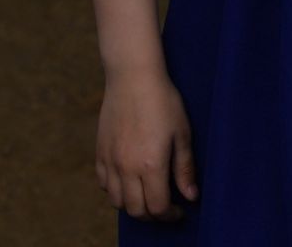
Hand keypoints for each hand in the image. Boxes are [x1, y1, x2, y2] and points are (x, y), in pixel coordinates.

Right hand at [96, 64, 198, 221]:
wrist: (133, 77)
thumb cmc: (163, 101)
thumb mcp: (182, 133)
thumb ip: (185, 168)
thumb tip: (191, 196)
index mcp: (151, 165)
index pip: (157, 207)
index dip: (170, 215)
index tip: (179, 211)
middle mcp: (127, 168)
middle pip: (136, 210)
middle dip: (153, 215)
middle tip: (165, 207)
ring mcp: (110, 160)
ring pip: (117, 201)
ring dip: (133, 205)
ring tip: (147, 195)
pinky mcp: (100, 151)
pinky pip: (103, 183)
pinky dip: (115, 190)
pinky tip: (128, 181)